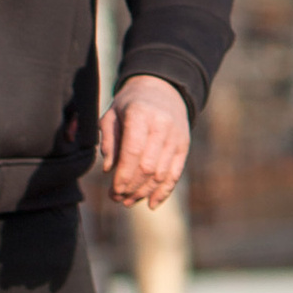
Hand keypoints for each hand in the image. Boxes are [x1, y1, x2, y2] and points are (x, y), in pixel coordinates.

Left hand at [101, 77, 191, 209]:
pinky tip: (151, 204)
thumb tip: (108, 169)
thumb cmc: (129, 104)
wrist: (162, 89)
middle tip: (116, 198)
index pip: (133, 151)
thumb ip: (109, 140)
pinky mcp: (184, 146)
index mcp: (141, 115)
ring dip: (144, 192)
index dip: (124, 174)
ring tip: (128, 201)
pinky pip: (175, 174)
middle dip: (131, 187)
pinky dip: (163, 192)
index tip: (113, 189)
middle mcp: (162, 126)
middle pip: (148, 166)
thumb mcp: (111, 114)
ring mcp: (177, 137)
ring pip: (162, 174)